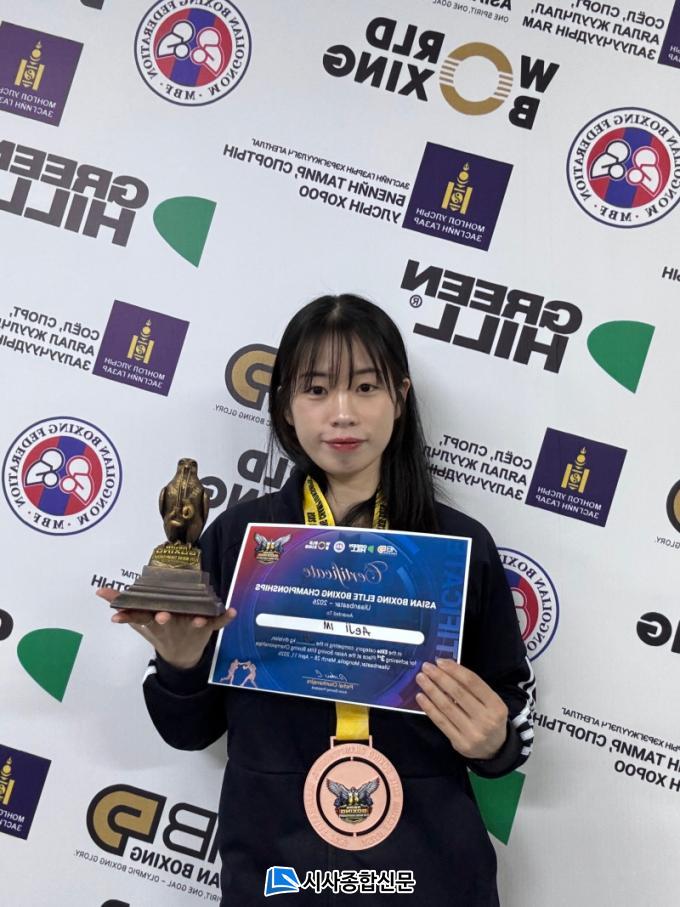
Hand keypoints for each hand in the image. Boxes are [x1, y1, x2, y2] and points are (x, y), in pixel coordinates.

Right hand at [97, 588, 236, 669]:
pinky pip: (217, 624)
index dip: (130, 616)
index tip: (118, 615)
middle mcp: (171, 624)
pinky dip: (225, 618)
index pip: (140, 618)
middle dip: (164, 619)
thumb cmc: (159, 630)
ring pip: (192, 622)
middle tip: (161, 616)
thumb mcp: (139, 620)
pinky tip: (232, 611)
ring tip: (198, 619)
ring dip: (196, 621)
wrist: (181, 655)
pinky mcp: (205, 628)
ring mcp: (189, 626)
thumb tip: (99, 591)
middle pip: (167, 621)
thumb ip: (122, 604)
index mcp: (154, 621)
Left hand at [415, 658, 507, 759]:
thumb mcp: (490, 702)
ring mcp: (472, 733)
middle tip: (426, 667)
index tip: (440, 661)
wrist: (496, 749)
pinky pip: (441, 722)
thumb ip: (472, 688)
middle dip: (440, 677)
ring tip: (421, 679)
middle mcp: (486, 720)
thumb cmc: (489, 718)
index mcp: (496, 705)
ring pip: (447, 707)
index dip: (454, 670)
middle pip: (458, 693)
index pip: (472, 682)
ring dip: (431, 690)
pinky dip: (429, 708)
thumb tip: (446, 668)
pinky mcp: (460, 743)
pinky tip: (421, 697)